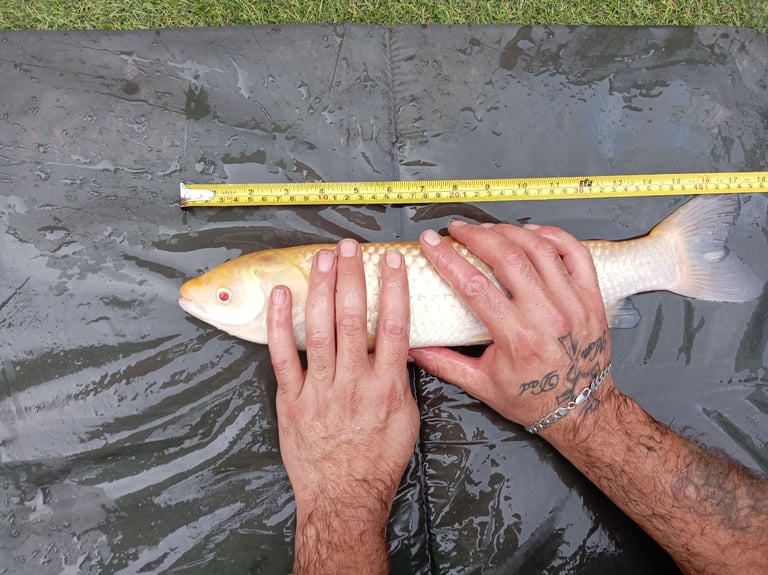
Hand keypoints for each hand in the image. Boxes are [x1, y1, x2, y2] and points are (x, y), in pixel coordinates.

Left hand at [267, 238, 419, 572]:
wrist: (343, 497)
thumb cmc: (379, 461)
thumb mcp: (408, 420)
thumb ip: (401, 380)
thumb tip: (397, 347)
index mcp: (387, 386)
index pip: (394, 327)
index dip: (393, 289)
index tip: (390, 260)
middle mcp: (354, 382)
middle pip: (354, 319)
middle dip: (352, 277)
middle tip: (349, 247)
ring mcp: (320, 390)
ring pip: (320, 330)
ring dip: (322, 290)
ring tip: (322, 258)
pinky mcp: (293, 399)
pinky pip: (283, 356)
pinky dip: (281, 324)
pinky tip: (282, 296)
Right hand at [409, 221, 612, 438]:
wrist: (581, 409)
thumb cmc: (533, 399)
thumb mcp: (482, 385)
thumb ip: (444, 363)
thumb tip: (413, 347)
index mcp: (518, 338)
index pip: (475, 286)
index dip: (449, 259)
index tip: (432, 242)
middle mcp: (548, 316)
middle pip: (508, 258)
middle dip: (477, 236)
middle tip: (458, 229)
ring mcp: (573, 304)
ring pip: (540, 249)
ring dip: (510, 232)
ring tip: (489, 229)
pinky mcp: (591, 298)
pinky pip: (575, 254)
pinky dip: (554, 236)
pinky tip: (532, 232)